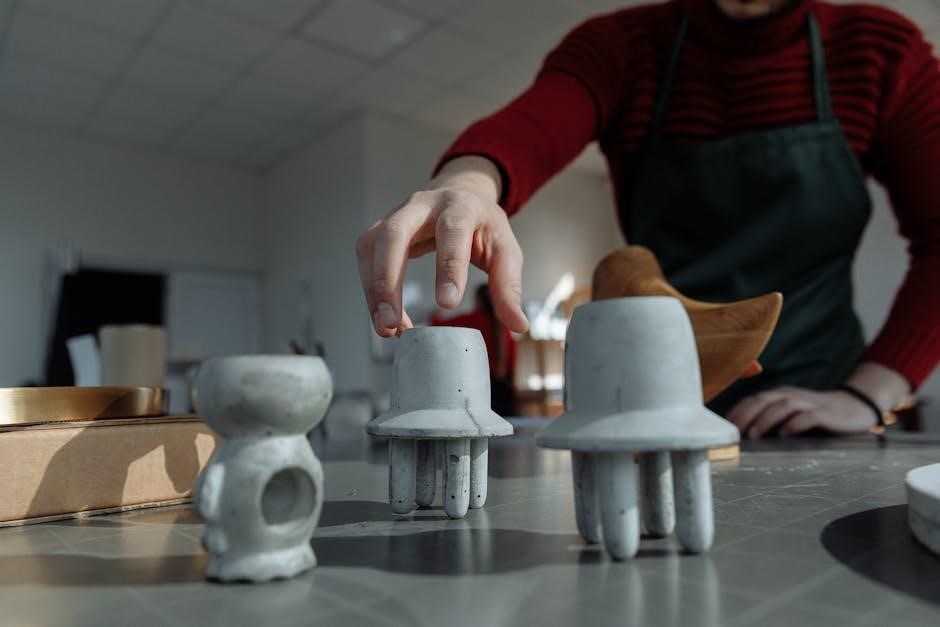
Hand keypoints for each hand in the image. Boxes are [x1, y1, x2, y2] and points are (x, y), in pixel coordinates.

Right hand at [355, 156, 528, 337]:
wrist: (459, 195)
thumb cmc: (482, 226)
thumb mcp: (505, 251)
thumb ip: (509, 287)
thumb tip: (518, 325)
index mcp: (460, 206)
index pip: (452, 232)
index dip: (448, 267)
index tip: (446, 304)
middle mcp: (421, 205)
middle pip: (395, 234)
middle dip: (388, 280)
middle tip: (393, 322)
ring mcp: (395, 215)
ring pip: (372, 246)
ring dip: (374, 290)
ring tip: (387, 328)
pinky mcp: (380, 231)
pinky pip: (366, 258)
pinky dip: (371, 290)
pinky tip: (386, 316)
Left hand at [727, 386, 878, 438]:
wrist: (853, 408)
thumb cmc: (815, 415)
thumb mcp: (789, 413)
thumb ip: (769, 418)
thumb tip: (743, 433)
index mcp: (779, 395)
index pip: (752, 399)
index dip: (737, 411)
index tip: (724, 426)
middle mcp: (791, 396)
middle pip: (763, 400)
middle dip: (746, 415)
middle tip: (734, 432)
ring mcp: (808, 403)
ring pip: (782, 406)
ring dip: (765, 420)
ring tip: (754, 434)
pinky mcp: (824, 414)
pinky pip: (808, 417)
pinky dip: (794, 424)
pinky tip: (785, 434)